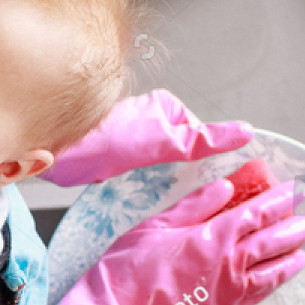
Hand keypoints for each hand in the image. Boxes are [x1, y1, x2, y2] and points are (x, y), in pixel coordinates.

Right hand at [0, 179, 304, 304]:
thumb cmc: (132, 264)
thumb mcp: (160, 222)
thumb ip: (197, 204)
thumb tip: (226, 187)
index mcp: (213, 237)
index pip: (256, 213)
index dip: (278, 200)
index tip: (293, 190)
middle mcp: (228, 264)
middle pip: (273, 241)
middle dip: (297, 227)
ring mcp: (228, 290)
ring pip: (272, 270)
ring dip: (292, 257)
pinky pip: (259, 294)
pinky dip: (275, 283)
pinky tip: (280, 276)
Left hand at [44, 90, 251, 185]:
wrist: (59, 153)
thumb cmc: (107, 139)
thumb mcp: (164, 141)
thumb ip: (204, 140)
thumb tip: (245, 131)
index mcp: (168, 107)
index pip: (202, 141)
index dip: (206, 164)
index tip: (210, 184)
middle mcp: (153, 119)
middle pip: (184, 157)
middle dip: (183, 176)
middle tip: (178, 192)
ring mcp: (137, 140)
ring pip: (164, 169)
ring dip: (162, 185)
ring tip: (157, 195)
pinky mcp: (121, 159)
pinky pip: (144, 177)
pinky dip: (145, 189)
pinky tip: (140, 197)